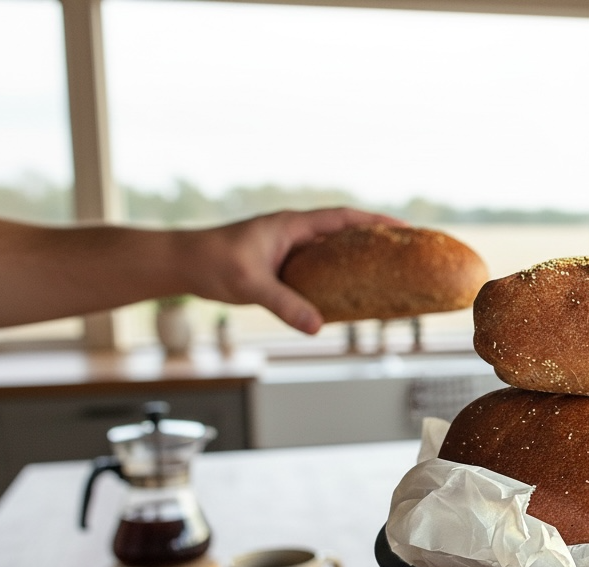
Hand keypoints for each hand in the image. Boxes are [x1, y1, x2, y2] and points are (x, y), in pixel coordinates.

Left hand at [180, 207, 404, 333]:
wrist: (181, 264)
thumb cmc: (211, 263)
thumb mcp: (251, 285)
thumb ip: (286, 304)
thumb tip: (317, 327)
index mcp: (292, 225)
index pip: (343, 218)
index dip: (375, 223)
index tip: (404, 229)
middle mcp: (294, 233)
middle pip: (345, 232)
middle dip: (376, 239)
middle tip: (406, 252)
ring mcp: (288, 248)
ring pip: (333, 251)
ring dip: (359, 258)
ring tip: (388, 273)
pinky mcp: (281, 265)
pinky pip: (320, 268)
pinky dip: (338, 276)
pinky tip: (350, 295)